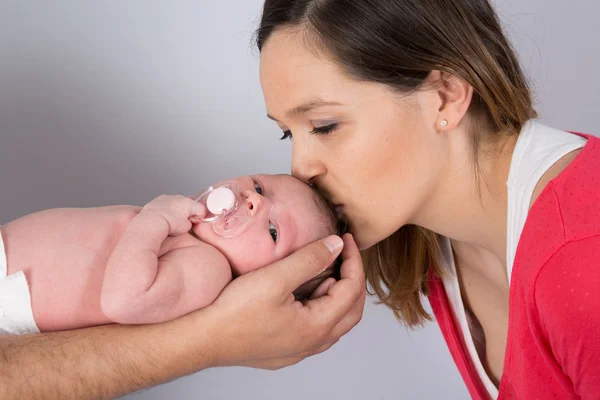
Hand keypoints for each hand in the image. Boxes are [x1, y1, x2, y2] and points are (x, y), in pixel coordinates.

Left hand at [140, 195, 206, 234]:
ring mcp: (168, 197)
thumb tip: (188, 222)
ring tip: (173, 221)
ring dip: (177, 211)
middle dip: (188, 213)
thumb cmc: (168, 224)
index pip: (201, 209)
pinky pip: (166, 204)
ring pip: (177, 204)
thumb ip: (190, 223)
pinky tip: (165, 218)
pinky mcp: (158, 200)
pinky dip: (167, 210)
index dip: (199, 217)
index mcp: (189, 202)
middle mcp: (179, 197)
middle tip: (184, 223)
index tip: (195, 223)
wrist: (152, 221)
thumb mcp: (186, 227)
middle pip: (189, 204)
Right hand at [201, 233, 365, 369]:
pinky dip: (322, 308)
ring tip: (325, 271)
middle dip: (352, 279)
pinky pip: (317, 330)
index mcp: (317, 326)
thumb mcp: (276, 277)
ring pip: (335, 322)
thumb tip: (336, 245)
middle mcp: (313, 344)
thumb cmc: (235, 312)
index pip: (352, 289)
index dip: (353, 261)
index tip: (347, 240)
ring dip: (337, 295)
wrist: (205, 339)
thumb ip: (310, 259)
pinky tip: (307, 295)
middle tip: (344, 255)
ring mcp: (300, 350)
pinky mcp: (286, 350)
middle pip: (351, 310)